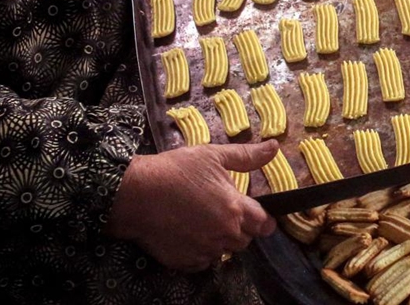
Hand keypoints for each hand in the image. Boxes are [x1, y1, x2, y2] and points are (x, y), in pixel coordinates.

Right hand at [105, 140, 277, 271]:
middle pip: (245, 239)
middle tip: (222, 211)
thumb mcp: (212, 155)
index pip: (265, 224)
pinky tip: (189, 234)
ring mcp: (205, 250)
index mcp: (235, 209)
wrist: (135, 194)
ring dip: (221, 240)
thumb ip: (247, 156)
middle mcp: (224, 234)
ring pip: (225, 251)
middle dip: (240, 228)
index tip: (257, 214)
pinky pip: (203, 261)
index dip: (264, 219)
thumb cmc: (174, 171)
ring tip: (204, 220)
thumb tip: (274, 147)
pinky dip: (201, 251)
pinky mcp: (186, 261)